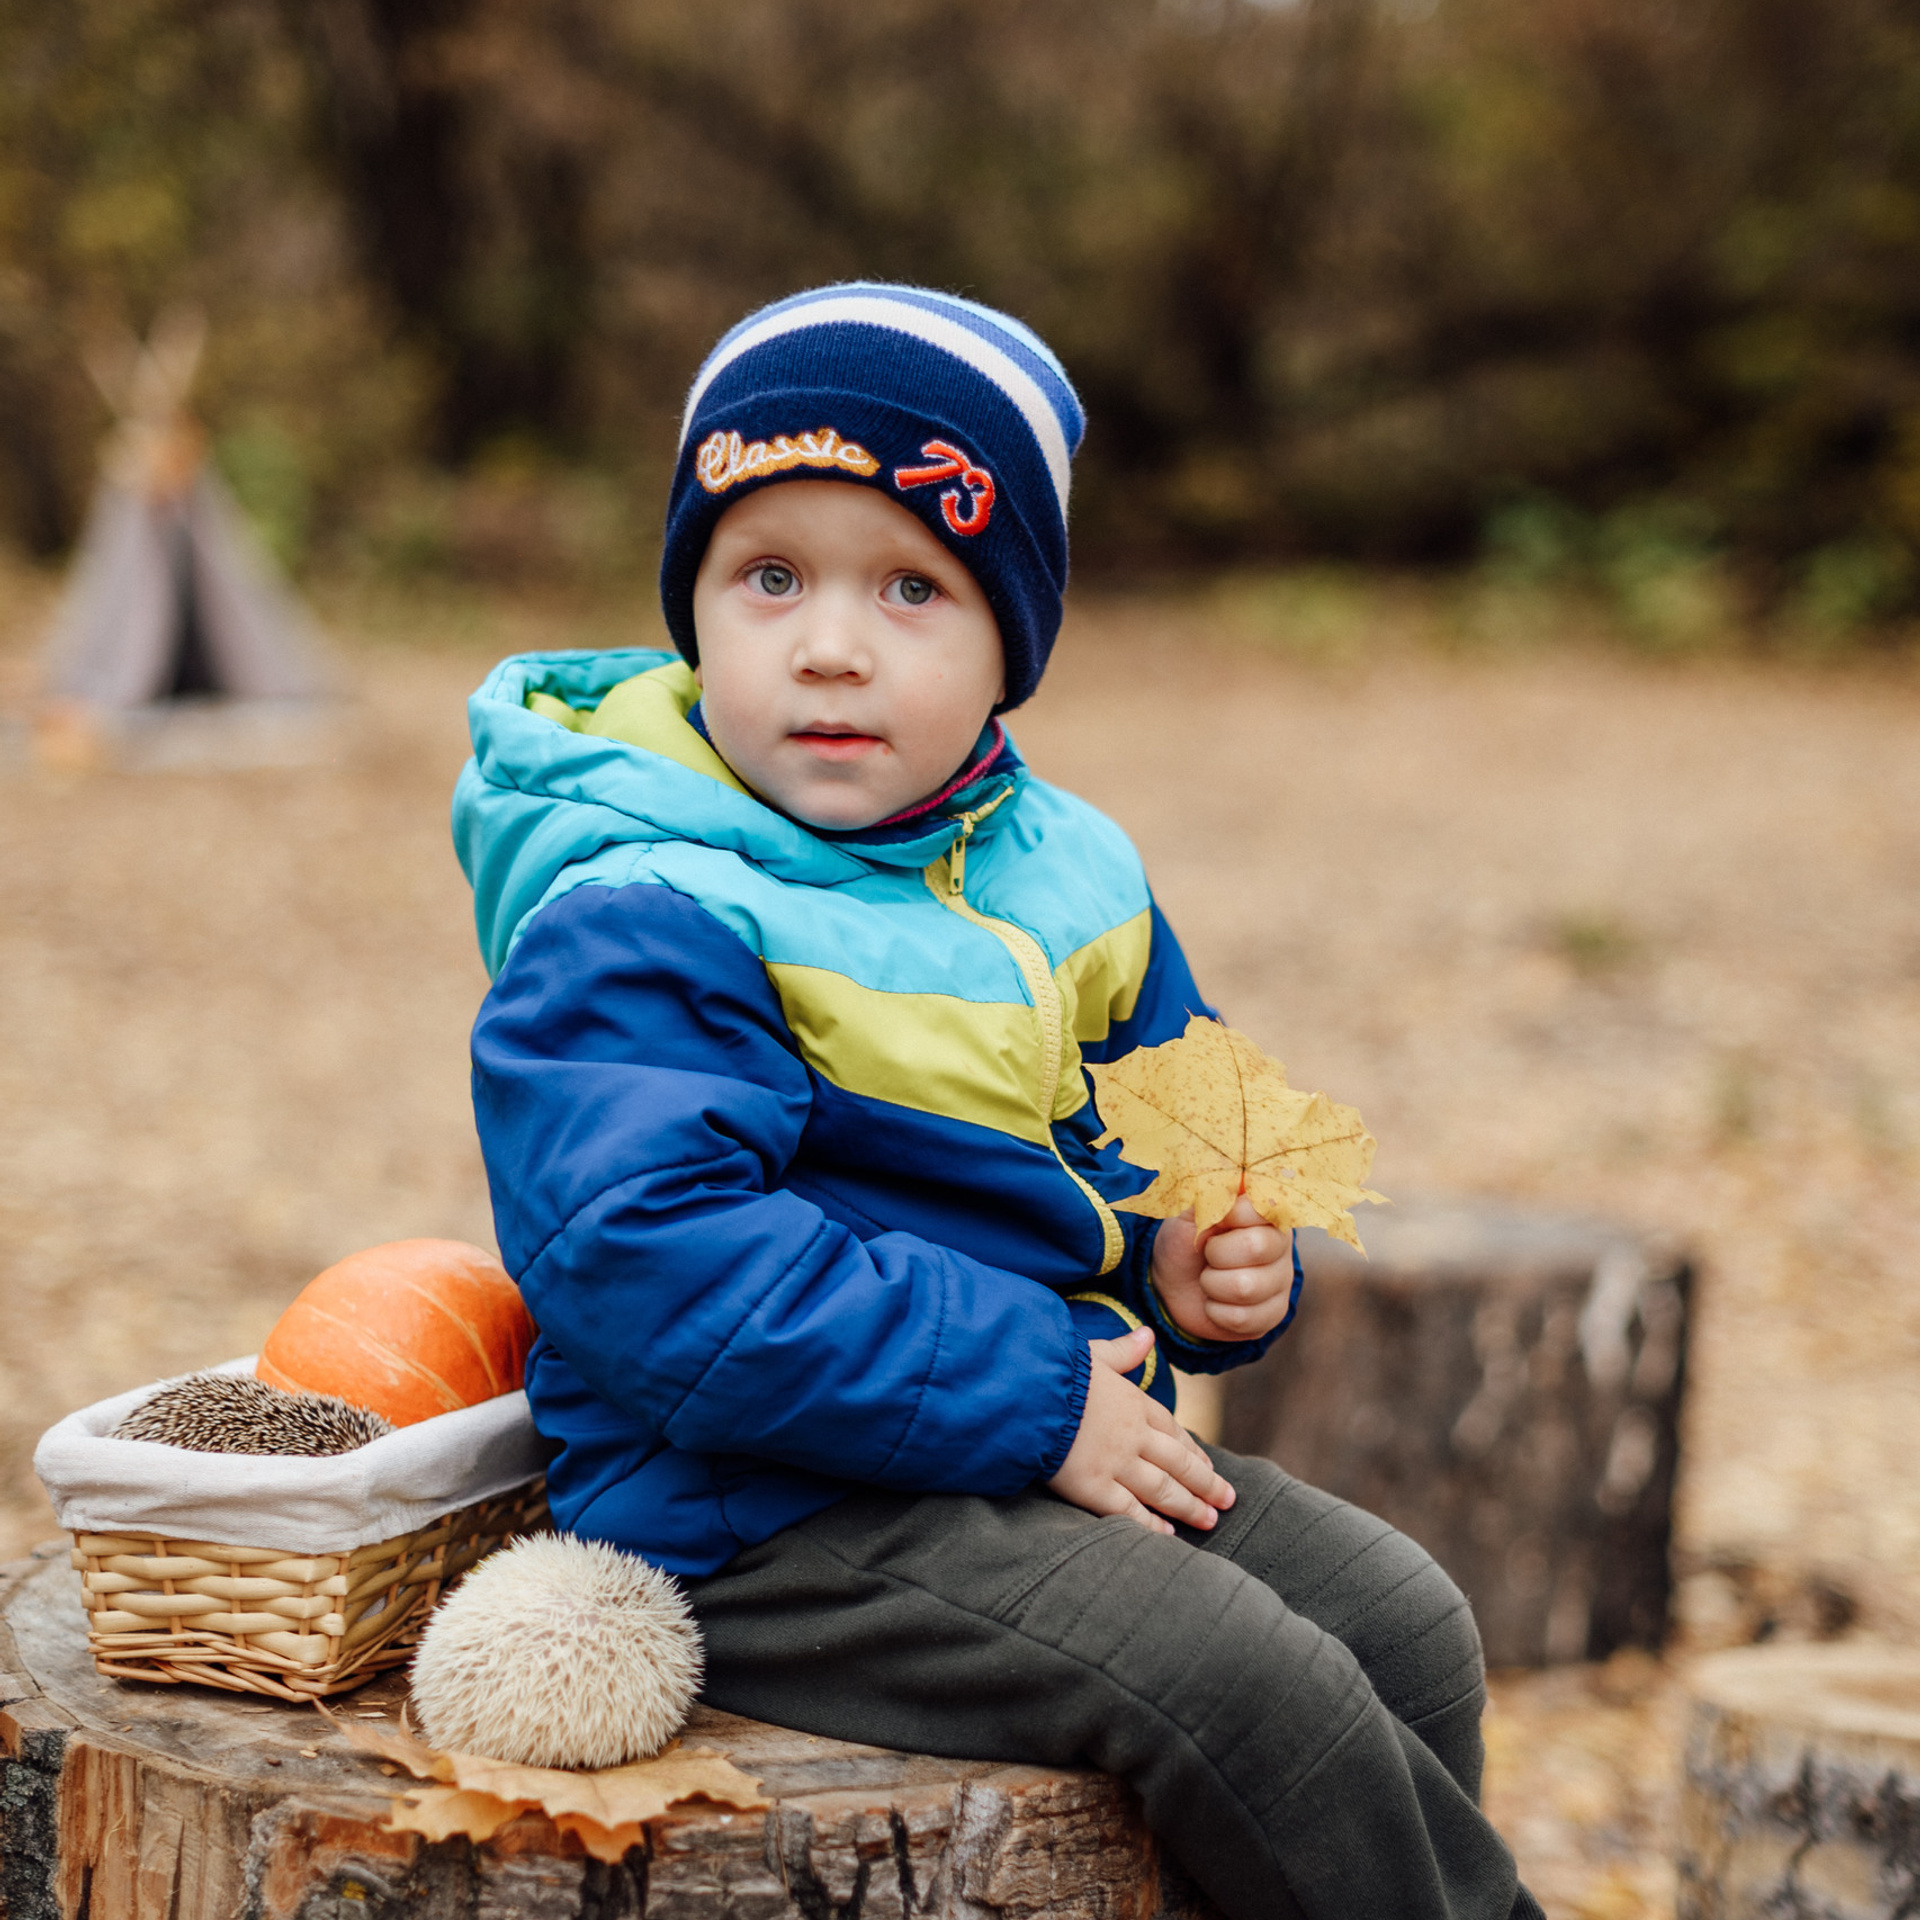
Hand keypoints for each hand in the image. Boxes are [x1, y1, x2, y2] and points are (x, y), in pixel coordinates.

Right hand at [1047, 1328, 1235, 1533]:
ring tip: (1210, 1521)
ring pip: (1164, 1490)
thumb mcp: (1092, 1353)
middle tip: (1227, 1500)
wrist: (1026, 1392)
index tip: (1209, 1465)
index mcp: (1134, 1403)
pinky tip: (1168, 1535)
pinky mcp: (1094, 1488)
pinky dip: (1152, 1524)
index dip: (1194, 1450)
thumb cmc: (1055, 1369)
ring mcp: (1117, 1463)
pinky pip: (1130, 1511)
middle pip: (1179, 1463)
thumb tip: (1148, 1335)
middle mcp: (1134, 1436)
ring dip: (1190, 1506)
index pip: (1173, 1430)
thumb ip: (1122, 1351)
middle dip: (1206, 1483)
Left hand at [1150, 1196, 1293, 1341]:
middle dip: (1215, 1253)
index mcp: (1263, 1211)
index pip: (1260, 1206)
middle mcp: (1280, 1244)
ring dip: (1212, 1284)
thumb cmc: (1184, 1242)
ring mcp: (1281, 1280)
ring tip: (1209, 1278)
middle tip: (1207, 1253)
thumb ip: (1207, 1195)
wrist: (1173, 1286)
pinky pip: (1243, 1318)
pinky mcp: (1274, 1314)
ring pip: (1245, 1287)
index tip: (1212, 1220)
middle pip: (1255, 1247)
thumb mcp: (1186, 1214)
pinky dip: (1216, 1311)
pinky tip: (1215, 1302)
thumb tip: (1231, 1179)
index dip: (1229, 1215)